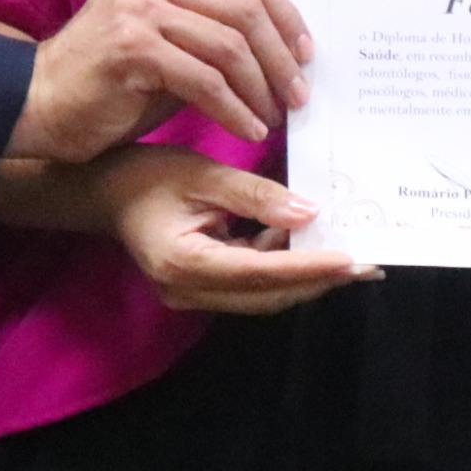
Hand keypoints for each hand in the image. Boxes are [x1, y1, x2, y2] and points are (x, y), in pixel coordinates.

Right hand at [5, 0, 314, 165]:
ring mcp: (138, 9)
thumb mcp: (165, 40)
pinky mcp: (131, 49)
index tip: (305, 55)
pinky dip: (235, 110)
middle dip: (281, 56)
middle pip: (246, 7)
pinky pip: (205, 81)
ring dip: (262, 88)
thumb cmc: (109, 82)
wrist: (35, 104)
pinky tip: (247, 131)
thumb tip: (284, 49)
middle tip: (299, 95)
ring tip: (275, 118)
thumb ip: (212, 30)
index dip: (286, 15)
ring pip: (230, 44)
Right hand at [101, 146, 376, 315]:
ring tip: (351, 254)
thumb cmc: (145, 177)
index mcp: (185, 264)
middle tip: (368, 264)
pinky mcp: (204, 287)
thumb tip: (309, 214)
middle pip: (269, 295)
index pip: (261, 273)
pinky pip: (254, 283)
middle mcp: (190, 291)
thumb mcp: (201, 175)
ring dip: (307, 275)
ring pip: (265, 294)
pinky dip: (285, 266)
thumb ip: (256, 196)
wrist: (103, 192)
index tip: (353, 260)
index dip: (310, 268)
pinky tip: (311, 244)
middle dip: (319, 280)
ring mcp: (196, 294)